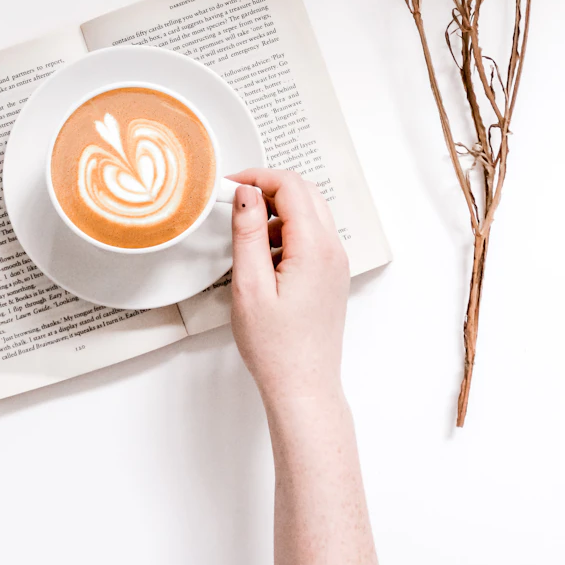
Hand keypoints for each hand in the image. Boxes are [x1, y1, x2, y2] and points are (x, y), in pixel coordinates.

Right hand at [228, 168, 349, 415]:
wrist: (303, 387)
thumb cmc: (275, 346)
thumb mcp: (250, 286)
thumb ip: (247, 233)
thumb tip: (247, 193)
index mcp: (315, 248)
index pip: (291, 186)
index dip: (258, 177)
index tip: (229, 186)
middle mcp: (333, 250)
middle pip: (305, 192)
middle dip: (269, 189)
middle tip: (236, 203)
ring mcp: (336, 263)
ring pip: (310, 213)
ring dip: (278, 212)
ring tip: (248, 240)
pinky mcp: (332, 275)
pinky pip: (312, 236)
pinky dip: (287, 233)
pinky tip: (264, 260)